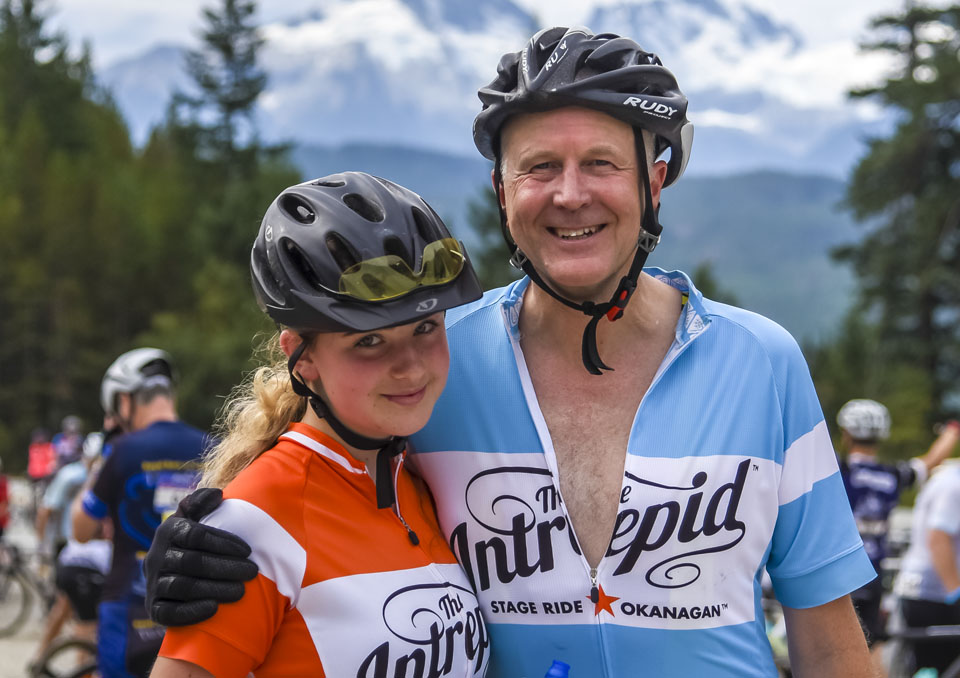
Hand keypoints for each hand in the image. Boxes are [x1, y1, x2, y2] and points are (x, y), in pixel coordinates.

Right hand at [144, 488, 257, 625]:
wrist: (172, 572)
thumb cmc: (193, 540)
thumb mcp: (193, 517)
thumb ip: (200, 502)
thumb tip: (217, 494)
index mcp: (168, 531)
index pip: (195, 535)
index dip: (223, 542)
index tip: (248, 550)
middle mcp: (156, 557)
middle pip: (192, 562)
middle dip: (225, 567)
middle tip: (252, 572)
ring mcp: (153, 584)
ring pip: (183, 587)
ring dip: (214, 589)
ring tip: (241, 591)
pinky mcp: (154, 608)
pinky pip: (168, 613)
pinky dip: (191, 611)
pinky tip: (214, 609)